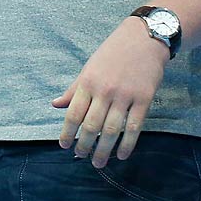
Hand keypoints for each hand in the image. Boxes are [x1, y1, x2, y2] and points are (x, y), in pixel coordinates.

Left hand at [54, 18, 166, 166]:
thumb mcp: (88, 68)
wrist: (144, 38)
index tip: (64, 145)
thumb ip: (74, 89)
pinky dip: (127, 144)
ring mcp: (125, 95)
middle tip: (81, 156)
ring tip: (99, 162)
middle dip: (84, 145)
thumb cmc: (113, 53)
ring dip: (103, 150)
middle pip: (91, 126)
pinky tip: (121, 155)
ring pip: (111, 130)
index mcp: (88, 82)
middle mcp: (105, 91)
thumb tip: (55, 104)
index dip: (67, 133)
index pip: (73, 114)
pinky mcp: (144, 99)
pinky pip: (134, 127)